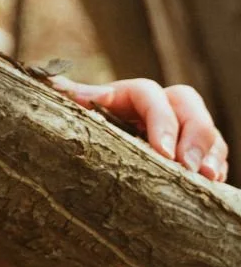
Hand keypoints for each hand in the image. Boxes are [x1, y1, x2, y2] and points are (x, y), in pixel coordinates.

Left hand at [53, 76, 228, 182]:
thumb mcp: (76, 117)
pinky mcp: (194, 152)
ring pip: (207, 129)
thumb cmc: (83, 133)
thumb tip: (51, 82)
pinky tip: (211, 184)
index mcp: (128, 95)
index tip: (162, 152)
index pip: (150, 93)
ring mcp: (181, 129)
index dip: (160, 119)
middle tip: (187, 167)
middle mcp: (158, 106)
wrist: (96, 158)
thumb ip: (71, 100)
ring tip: (205, 177)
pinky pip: (215, 153)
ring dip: (209, 153)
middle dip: (193, 135)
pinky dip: (216, 166)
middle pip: (188, 104)